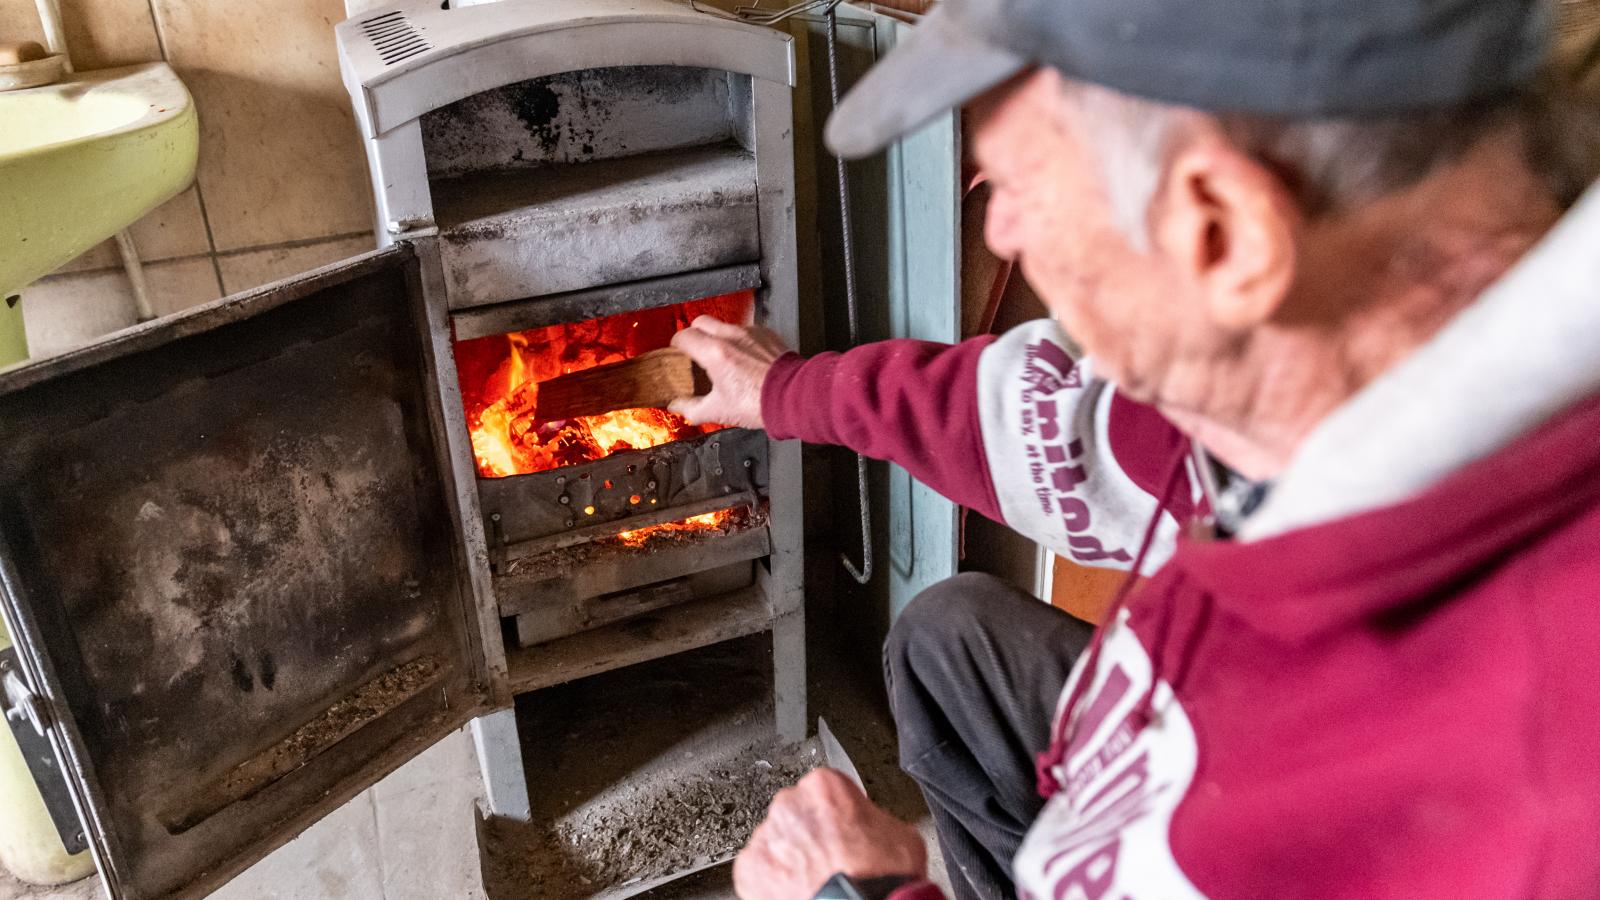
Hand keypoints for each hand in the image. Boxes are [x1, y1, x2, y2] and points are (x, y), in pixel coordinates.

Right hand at [668, 316, 790, 428]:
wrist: (794, 397)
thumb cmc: (760, 402)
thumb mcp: (719, 411)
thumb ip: (692, 408)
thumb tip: (679, 406)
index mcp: (715, 353)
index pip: (684, 336)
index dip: (676, 344)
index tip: (677, 351)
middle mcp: (731, 337)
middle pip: (701, 322)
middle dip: (694, 333)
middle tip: (695, 350)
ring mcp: (751, 333)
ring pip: (725, 325)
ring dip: (718, 337)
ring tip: (722, 357)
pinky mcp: (767, 334)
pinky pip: (747, 331)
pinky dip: (741, 341)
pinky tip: (745, 358)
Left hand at [734, 768, 926, 899]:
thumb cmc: (882, 877)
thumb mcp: (899, 832)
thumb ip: (872, 818)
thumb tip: (871, 829)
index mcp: (823, 786)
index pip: (825, 791)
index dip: (838, 816)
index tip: (843, 832)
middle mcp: (789, 804)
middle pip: (796, 815)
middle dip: (810, 835)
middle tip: (831, 860)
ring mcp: (766, 838)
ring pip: (776, 844)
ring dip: (791, 859)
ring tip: (816, 881)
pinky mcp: (750, 870)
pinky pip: (759, 873)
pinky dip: (774, 883)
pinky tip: (799, 891)